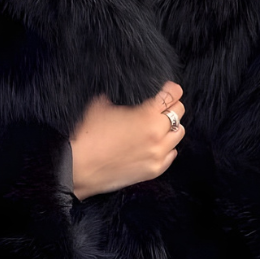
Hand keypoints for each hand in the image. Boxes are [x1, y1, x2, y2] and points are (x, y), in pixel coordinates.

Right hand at [69, 83, 187, 200]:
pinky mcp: (154, 170)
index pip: (172, 95)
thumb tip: (119, 94)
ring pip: (179, 134)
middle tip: (163, 107)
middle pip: (179, 112)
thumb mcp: (101, 106)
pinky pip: (172, 154)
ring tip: (159, 127)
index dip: (171, 89)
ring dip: (170, 128)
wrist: (80, 167)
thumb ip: (119, 98)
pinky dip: (167, 147)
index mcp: (147, 114)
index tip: (169, 89)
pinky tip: (156, 145)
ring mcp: (158, 153)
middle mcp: (157, 134)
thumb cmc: (88, 137)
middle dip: (171, 107)